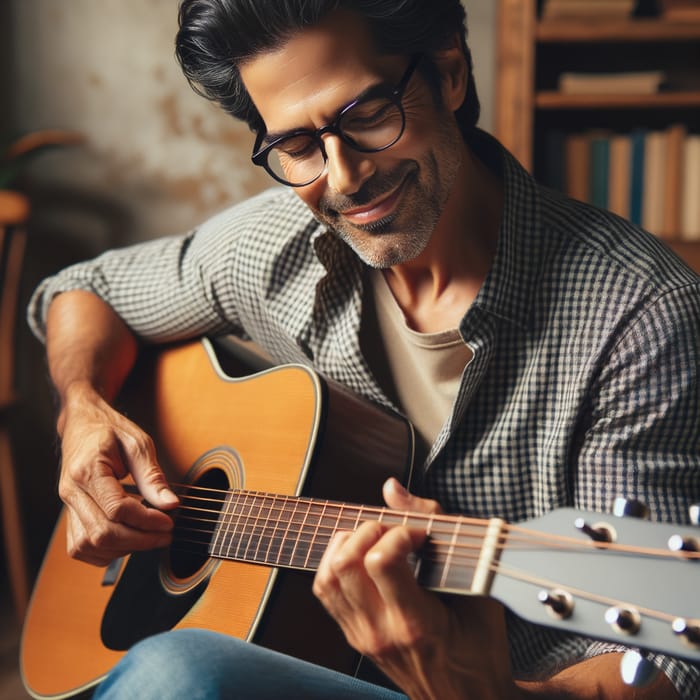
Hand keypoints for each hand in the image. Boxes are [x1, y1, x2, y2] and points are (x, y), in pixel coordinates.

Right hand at [57, 381, 178, 565]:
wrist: (83, 424)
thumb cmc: (111, 431)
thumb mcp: (139, 444)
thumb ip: (153, 476)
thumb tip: (170, 505)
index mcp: (87, 470)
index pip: (116, 509)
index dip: (146, 520)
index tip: (169, 521)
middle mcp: (71, 492)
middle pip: (102, 533)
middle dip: (139, 540)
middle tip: (165, 534)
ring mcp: (67, 506)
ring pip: (89, 546)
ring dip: (123, 549)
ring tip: (149, 536)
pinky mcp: (69, 515)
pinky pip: (81, 547)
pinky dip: (106, 551)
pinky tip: (128, 539)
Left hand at [312, 478, 519, 699]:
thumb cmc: (480, 648)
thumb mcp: (477, 592)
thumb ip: (438, 531)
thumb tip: (390, 486)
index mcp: (416, 624)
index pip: (381, 561)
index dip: (399, 532)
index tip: (421, 535)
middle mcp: (380, 631)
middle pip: (345, 564)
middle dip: (368, 531)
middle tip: (396, 532)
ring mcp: (361, 637)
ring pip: (327, 576)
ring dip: (348, 544)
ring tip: (377, 541)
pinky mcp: (353, 637)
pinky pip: (325, 591)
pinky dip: (336, 563)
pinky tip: (362, 556)